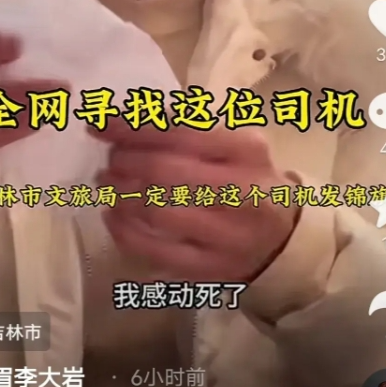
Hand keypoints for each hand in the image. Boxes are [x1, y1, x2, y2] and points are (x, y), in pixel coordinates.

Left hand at [93, 119, 297, 281]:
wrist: (283, 241)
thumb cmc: (249, 180)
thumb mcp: (236, 144)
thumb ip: (191, 126)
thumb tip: (130, 117)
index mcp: (247, 151)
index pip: (180, 133)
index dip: (133, 128)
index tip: (102, 123)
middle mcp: (241, 192)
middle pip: (164, 171)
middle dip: (124, 160)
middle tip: (110, 157)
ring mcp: (225, 235)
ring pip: (156, 212)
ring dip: (120, 193)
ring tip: (107, 182)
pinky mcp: (208, 269)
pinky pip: (154, 251)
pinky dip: (123, 231)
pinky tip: (112, 214)